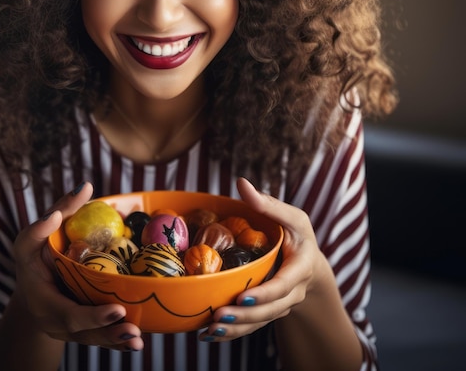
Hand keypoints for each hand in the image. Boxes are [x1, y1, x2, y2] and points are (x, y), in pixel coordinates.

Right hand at [12, 182, 143, 351]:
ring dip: (114, 340)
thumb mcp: (36, 231)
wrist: (30, 285)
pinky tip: (136, 341)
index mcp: (39, 296)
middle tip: (130, 324)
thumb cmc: (34, 253)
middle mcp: (50, 318)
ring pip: (90, 338)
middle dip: (105, 329)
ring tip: (137, 338)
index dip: (90, 314)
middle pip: (79, 330)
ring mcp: (64, 329)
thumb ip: (59, 210)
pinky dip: (116, 341)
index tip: (116, 308)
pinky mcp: (78, 330)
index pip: (64, 309)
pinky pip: (97, 338)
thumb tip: (86, 187)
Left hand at [199, 177, 327, 342]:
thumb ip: (267, 203)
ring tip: (211, 330)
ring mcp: (281, 305)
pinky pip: (252, 325)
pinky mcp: (268, 311)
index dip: (265, 294)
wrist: (308, 262)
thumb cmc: (297, 234)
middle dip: (246, 317)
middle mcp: (293, 292)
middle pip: (271, 310)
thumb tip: (241, 183)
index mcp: (300, 267)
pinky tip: (210, 334)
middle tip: (220, 316)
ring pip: (260, 322)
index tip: (243, 297)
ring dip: (236, 329)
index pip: (284, 285)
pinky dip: (233, 333)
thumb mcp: (290, 216)